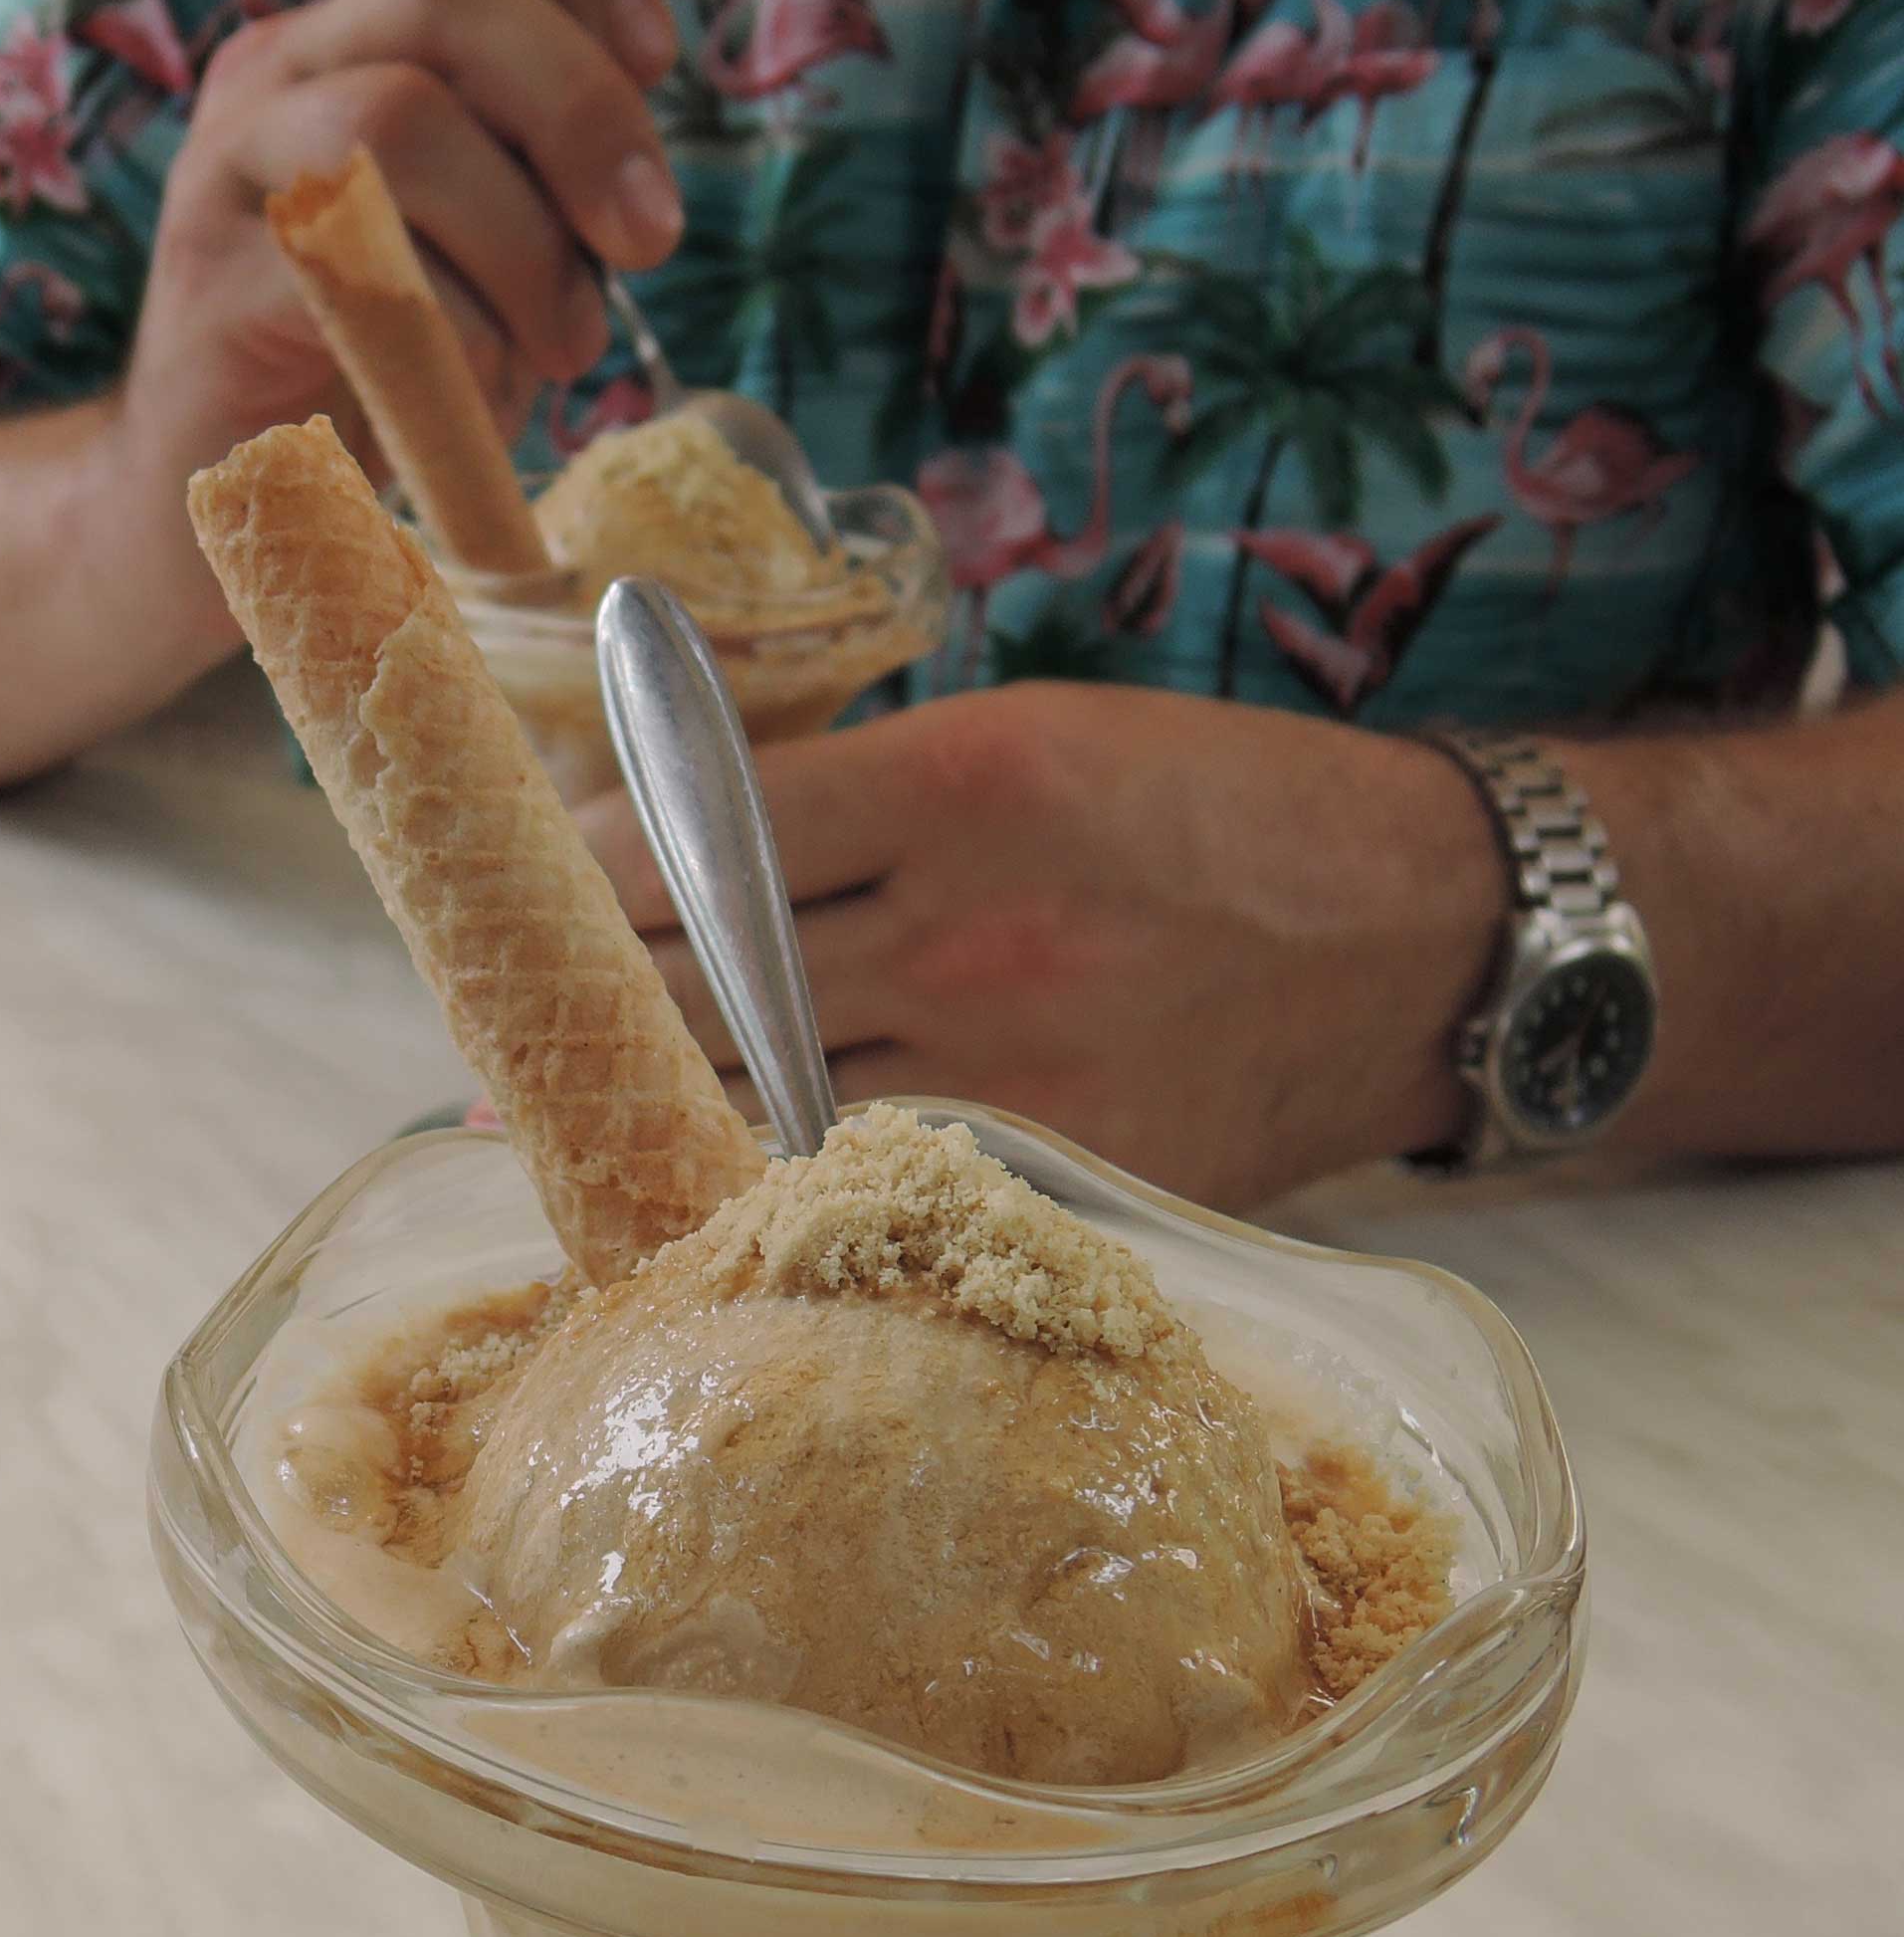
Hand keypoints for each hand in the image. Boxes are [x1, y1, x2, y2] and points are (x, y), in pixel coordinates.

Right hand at [110, 0, 679, 621]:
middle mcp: (283, 69)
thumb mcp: (486, 253)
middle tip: (646, 242)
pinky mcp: (213, 289)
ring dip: (523, 240)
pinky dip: (457, 332)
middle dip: (584, 115)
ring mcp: (232, 170)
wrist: (215, 510)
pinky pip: (359, 265)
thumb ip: (546, 186)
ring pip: (400, 116)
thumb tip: (635, 190)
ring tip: (563, 347)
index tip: (660, 65)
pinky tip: (474, 396)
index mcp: (357, 36)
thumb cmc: (372, 377)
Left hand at [575, 684, 1512, 1210]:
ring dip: (658, 1116)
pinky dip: (782, 1192)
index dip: (582, 886)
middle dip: (590, 1010)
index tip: (537, 900)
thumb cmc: (1205, 817)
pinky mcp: (1054, 1179)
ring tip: (582, 1116)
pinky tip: (720, 1191)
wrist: (1417, 934)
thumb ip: (848, 802)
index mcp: (951, 789)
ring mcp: (1008, 1074)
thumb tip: (652, 859)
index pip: (685, 849)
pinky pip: (869, 1195)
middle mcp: (963, 937)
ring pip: (757, 1111)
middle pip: (692, 992)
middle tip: (519, 1029)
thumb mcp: (1026, 740)